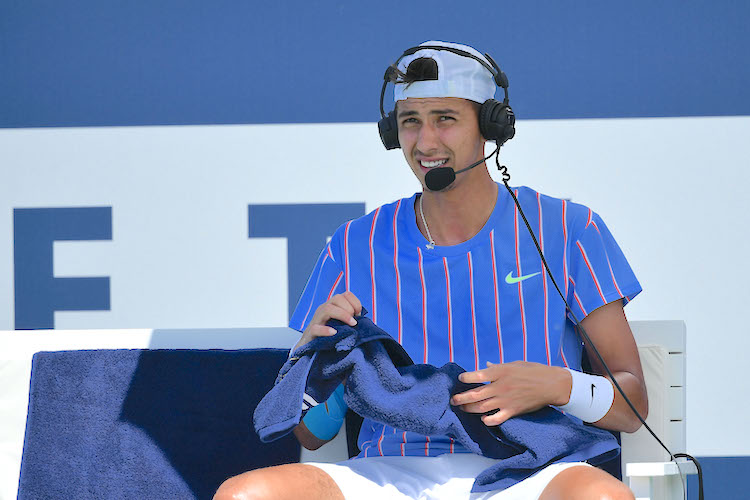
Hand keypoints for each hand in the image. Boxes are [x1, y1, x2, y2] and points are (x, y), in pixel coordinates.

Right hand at [294, 291, 361, 350]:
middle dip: (349, 308)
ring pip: (327, 308)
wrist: (309, 347)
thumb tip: (364, 320)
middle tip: (354, 322)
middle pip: (336, 298)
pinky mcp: (310, 333)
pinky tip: (334, 333)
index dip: (355, 302)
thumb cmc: (329, 335)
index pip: (346, 295)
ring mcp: (316, 320)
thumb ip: (351, 320)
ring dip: (342, 315)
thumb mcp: (341, 325)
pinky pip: (316, 328)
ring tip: (351, 325)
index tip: (359, 314)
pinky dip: (326, 330)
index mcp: (333, 306)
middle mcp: (324, 310)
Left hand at [450, 361, 570, 425]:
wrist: (552, 384)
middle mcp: (500, 386)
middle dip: (461, 398)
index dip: (465, 378)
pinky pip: (495, 419)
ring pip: (481, 407)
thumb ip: (498, 366)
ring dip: (469, 409)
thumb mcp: (515, 364)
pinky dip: (487, 420)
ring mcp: (506, 400)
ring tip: (462, 408)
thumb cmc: (534, 370)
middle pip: (475, 394)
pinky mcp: (513, 411)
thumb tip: (486, 364)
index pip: (476, 375)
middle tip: (453, 400)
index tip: (461, 379)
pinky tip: (482, 419)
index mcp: (500, 371)